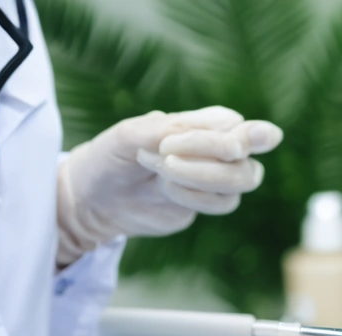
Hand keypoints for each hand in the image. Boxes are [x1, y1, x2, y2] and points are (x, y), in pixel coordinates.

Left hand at [55, 106, 282, 265]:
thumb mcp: (128, 135)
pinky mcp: (206, 204)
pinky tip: (164, 187)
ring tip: (159, 165)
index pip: (243, 129)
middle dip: (213, 155)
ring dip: (199, 175)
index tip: (230, 143)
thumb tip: (209, 133)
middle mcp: (218, 153)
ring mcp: (215, 182)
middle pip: (247, 160)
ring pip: (239, 184)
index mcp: (205, 125)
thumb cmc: (112, 157)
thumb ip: (170, 130)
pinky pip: (220, 203)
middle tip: (166, 150)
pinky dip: (192, 195)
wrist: (94, 198)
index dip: (246, 137)